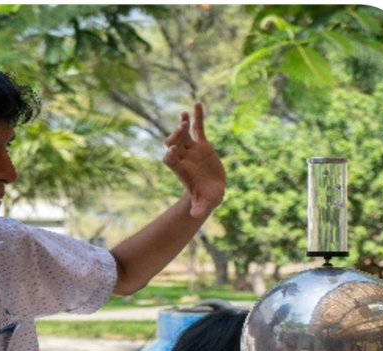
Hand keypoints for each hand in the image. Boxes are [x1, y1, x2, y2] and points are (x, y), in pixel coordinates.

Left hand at [163, 102, 225, 217]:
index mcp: (181, 170)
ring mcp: (192, 150)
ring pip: (184, 134)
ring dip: (183, 124)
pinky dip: (197, 117)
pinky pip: (198, 128)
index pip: (170, 160)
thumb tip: (195, 216)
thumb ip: (199, 208)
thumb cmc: (206, 199)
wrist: (212, 191)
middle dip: (176, 135)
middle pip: (174, 143)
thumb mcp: (204, 204)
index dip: (170, 154)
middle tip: (181, 128)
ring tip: (184, 115)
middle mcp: (184, 158)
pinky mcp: (202, 145)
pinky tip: (197, 103)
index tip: (172, 149)